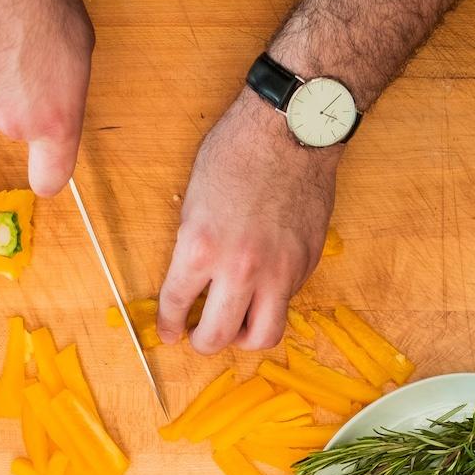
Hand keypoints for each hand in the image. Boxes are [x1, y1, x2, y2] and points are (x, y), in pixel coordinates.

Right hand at [0, 0, 92, 195]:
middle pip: (16, 119)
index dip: (48, 174)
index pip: (52, 174)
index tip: (46, 175)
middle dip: (22, 93)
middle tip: (28, 48)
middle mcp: (10, 121)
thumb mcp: (79, 42)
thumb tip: (54, 90)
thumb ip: (65, 84)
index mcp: (53, 117)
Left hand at [158, 94, 338, 352]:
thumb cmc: (238, 152)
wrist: (291, 131)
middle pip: (218, 336)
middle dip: (203, 343)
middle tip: (199, 337)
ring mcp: (278, 271)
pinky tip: (263, 286)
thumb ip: (194, 248)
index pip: (177, 306)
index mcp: (201, 248)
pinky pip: (286, 303)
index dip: (168, 325)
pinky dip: (271, 303)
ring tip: (236, 324)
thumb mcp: (195, 200)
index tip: (169, 332)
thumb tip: (194, 282)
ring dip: (243, 337)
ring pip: (262, 335)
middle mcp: (240, 268)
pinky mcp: (306, 265)